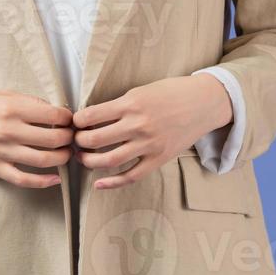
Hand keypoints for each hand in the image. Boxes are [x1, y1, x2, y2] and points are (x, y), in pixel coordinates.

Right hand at [0, 89, 74, 188]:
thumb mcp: (3, 94)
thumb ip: (28, 102)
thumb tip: (55, 112)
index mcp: (12, 107)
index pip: (53, 115)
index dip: (67, 118)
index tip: (70, 119)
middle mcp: (8, 130)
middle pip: (53, 138)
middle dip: (69, 137)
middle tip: (72, 136)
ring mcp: (2, 151)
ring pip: (44, 160)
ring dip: (62, 157)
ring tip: (66, 153)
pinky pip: (24, 179)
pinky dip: (44, 182)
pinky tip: (56, 178)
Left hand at [72, 74, 232, 189]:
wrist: (202, 103)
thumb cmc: (171, 92)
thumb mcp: (141, 90)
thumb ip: (120, 104)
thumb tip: (94, 116)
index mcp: (130, 103)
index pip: (92, 115)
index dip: (77, 121)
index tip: (73, 122)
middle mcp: (137, 125)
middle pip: (95, 139)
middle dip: (79, 142)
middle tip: (75, 141)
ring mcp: (148, 145)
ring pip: (109, 160)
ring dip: (90, 162)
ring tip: (83, 158)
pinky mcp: (158, 159)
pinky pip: (131, 176)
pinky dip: (112, 183)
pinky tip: (99, 184)